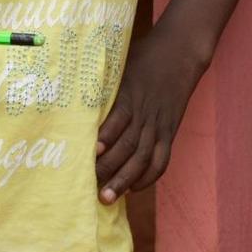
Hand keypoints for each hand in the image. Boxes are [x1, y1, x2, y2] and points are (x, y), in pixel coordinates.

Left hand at [95, 27, 206, 202]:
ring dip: (126, 180)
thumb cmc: (143, 57)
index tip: (90, 153)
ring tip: (108, 197)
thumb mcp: (119, 64)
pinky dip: (149, 176)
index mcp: (131, 94)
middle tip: (90, 186)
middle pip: (129, 146)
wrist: (180, 54)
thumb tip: (71, 93)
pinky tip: (134, 188)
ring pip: (144, 158)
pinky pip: (162, 159)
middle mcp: (146, 113)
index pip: (118, 120)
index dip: (105, 138)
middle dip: (110, 169)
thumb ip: (101, 82)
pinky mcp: (170, 132)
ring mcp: (160, 125)